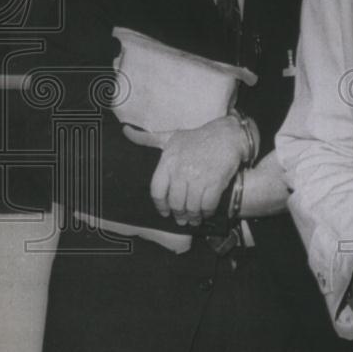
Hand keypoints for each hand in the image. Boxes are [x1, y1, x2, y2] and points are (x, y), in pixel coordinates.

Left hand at [123, 115, 258, 225]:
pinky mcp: (215, 182)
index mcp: (168, 161)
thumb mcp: (170, 136)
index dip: (160, 205)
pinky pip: (207, 205)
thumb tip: (125, 131)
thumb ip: (147, 138)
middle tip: (182, 219)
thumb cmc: (197, 137)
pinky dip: (206, 212)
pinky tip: (206, 213)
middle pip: (174, 202)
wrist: (227, 135)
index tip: (165, 212)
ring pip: (191, 206)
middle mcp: (181, 171)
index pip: (157, 191)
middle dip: (178, 214)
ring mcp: (198, 177)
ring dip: (193, 216)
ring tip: (194, 220)